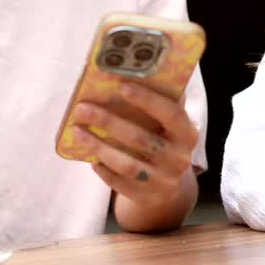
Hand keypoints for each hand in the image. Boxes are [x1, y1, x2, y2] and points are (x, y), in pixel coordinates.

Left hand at [71, 83, 198, 209]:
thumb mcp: (171, 126)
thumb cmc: (164, 143)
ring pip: (126, 163)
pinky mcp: (145, 196)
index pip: (171, 113)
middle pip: (141, 139)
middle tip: (82, 108)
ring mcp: (162, 180)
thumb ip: (165, 102)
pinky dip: (103, 169)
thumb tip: (148, 68)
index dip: (147, 99)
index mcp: (187, 134)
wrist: (168, 189)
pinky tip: (90, 158)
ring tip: (77, 130)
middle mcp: (178, 158)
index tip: (121, 85)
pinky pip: (119, 182)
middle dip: (108, 122)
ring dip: (98, 146)